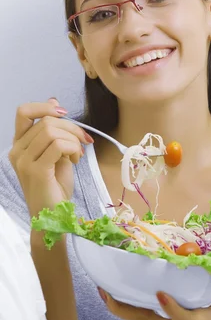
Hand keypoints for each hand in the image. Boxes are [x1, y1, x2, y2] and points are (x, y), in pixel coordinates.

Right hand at [8, 98, 92, 216]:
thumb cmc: (55, 187)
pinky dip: (73, 148)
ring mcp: (24, 161)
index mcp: (19, 145)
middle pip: (45, 120)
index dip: (45, 107)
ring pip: (51, 131)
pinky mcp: (36, 170)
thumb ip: (55, 132)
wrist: (54, 216)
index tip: (64, 114)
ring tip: (78, 154)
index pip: (24, 112)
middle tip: (84, 141)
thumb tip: (54, 103)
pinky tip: (76, 160)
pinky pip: (58, 145)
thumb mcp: (57, 153)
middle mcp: (17, 151)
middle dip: (71, 127)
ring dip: (73, 139)